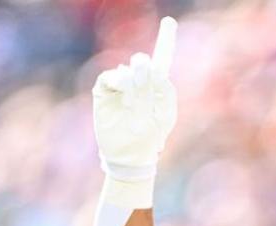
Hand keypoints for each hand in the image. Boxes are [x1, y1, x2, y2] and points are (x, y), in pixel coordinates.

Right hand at [92, 16, 177, 180]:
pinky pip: (111, 75)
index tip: (170, 22)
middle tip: (144, 91)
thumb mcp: (165, 114)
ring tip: (134, 108)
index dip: (166, 39)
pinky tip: (125, 97)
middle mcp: (139, 81)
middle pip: (143, 61)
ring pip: (128, 69)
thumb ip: (165, 89)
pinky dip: (120, 84)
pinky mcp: (105, 89)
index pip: (162, 58)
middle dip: (145, 73)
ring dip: (134, 87)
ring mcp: (121, 84)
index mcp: (157, 86)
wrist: (130, 154)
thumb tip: (151, 70)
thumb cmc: (150, 136)